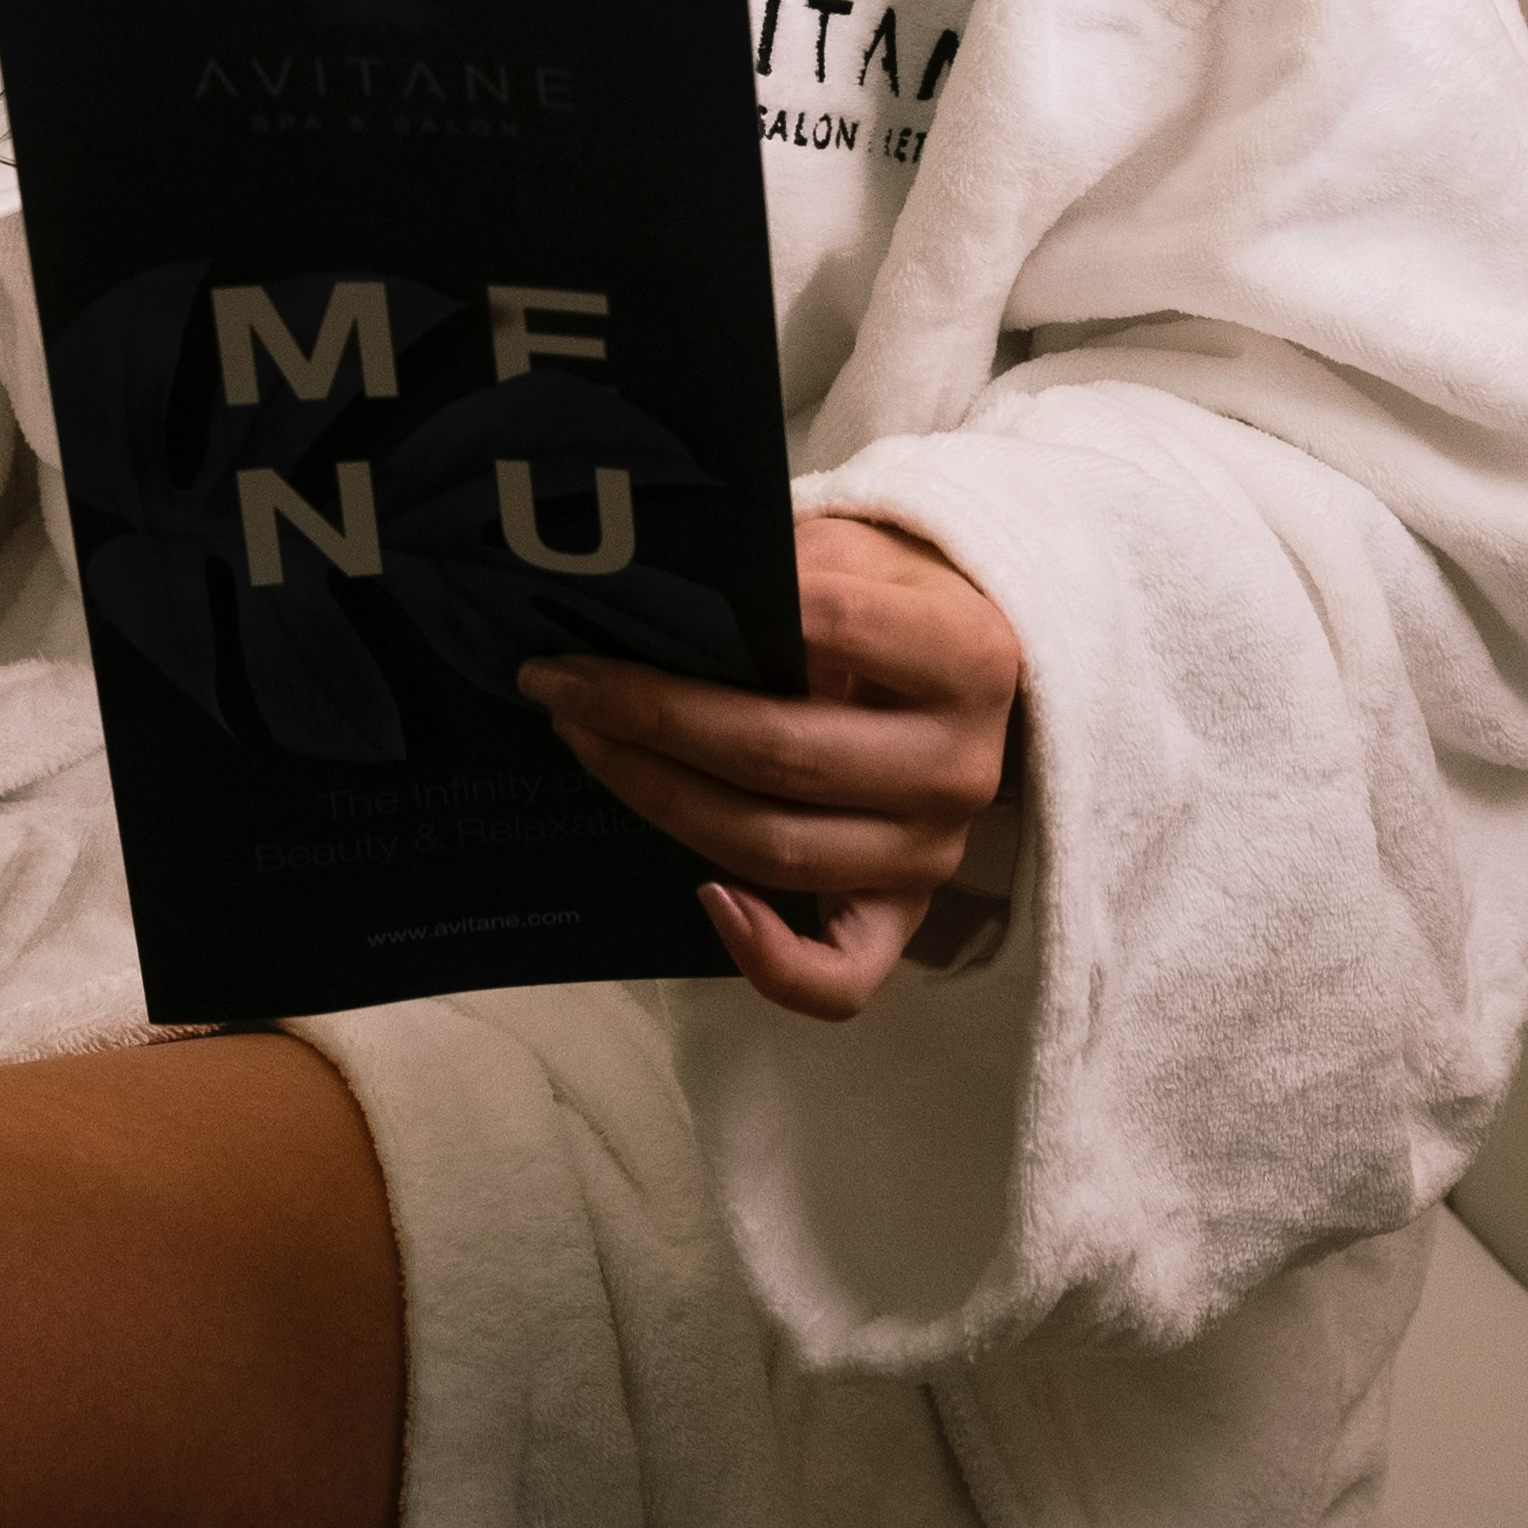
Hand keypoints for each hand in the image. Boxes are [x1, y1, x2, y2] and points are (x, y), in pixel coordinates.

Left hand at [519, 513, 1024, 1024]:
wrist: (965, 672)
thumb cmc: (891, 603)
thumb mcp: (860, 551)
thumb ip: (786, 568)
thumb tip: (654, 598)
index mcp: (967, 656)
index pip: (829, 628)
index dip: (709, 627)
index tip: (603, 621)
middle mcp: (959, 765)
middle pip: (781, 756)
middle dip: (651, 720)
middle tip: (561, 687)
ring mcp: (935, 852)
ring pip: (779, 851)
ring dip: (662, 801)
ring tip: (586, 745)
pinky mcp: (907, 914)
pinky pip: (841, 976)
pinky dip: (768, 959)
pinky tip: (703, 902)